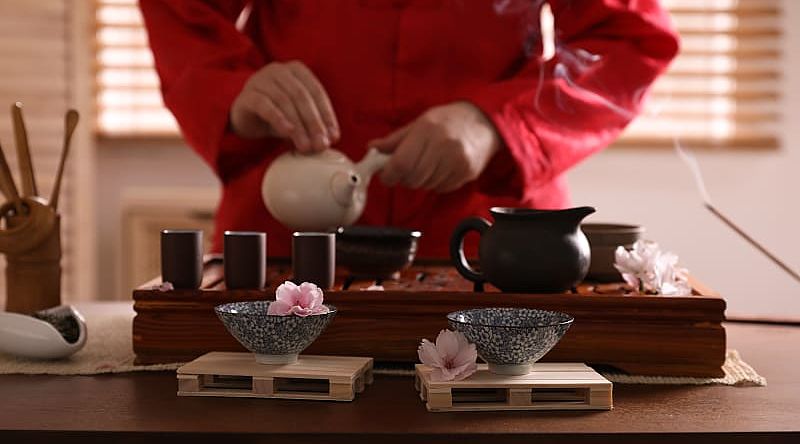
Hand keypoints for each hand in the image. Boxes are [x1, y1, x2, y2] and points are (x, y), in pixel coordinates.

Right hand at [229, 61, 339, 152]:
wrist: (246, 118)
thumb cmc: (277, 115)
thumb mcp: (299, 118)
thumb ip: (313, 125)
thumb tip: (330, 139)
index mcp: (296, 70)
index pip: (316, 91)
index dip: (327, 115)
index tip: (334, 137)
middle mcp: (278, 70)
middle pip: (301, 95)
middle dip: (313, 122)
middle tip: (320, 144)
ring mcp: (260, 80)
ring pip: (284, 101)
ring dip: (298, 126)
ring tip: (305, 145)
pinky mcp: (247, 95)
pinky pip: (264, 105)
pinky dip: (278, 119)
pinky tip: (288, 132)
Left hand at [370, 102, 500, 192]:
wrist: (485, 122)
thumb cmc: (449, 121)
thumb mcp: (420, 122)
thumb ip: (395, 139)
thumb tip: (372, 148)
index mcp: (427, 130)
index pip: (401, 163)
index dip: (389, 174)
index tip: (385, 175)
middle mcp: (443, 146)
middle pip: (413, 178)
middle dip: (403, 178)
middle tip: (405, 169)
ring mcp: (457, 162)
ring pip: (426, 185)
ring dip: (420, 180)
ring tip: (426, 165)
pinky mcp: (466, 174)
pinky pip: (440, 188)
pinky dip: (435, 183)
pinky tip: (439, 169)